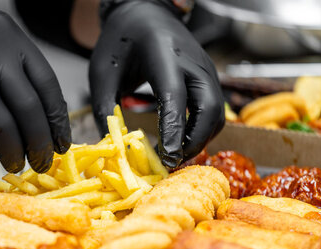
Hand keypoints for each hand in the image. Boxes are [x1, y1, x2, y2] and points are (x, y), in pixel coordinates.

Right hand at [0, 3, 70, 172]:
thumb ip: (13, 75)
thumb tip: (40, 123)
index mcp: (10, 38)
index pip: (48, 85)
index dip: (58, 120)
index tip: (62, 143)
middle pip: (29, 109)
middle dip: (40, 143)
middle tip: (42, 162)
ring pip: (3, 126)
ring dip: (13, 153)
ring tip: (15, 164)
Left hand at [89, 1, 223, 167]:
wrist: (144, 14)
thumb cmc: (121, 41)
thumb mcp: (102, 73)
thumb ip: (104, 108)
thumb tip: (111, 146)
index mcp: (163, 54)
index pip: (174, 96)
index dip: (173, 130)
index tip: (166, 157)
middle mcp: (192, 61)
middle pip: (210, 108)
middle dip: (194, 140)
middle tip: (171, 160)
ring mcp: (206, 68)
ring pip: (217, 113)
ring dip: (200, 138)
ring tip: (175, 153)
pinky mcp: (208, 77)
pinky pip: (215, 109)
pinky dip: (202, 129)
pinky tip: (181, 139)